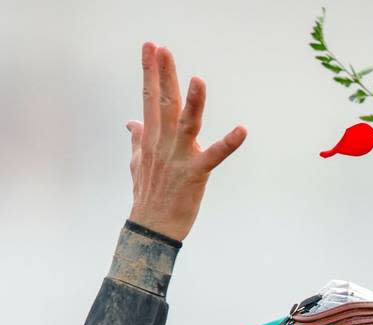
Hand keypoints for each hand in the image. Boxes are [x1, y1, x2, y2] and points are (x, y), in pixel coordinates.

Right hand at [126, 42, 246, 241]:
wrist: (151, 228)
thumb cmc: (148, 196)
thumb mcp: (138, 164)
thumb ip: (137, 141)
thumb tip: (131, 124)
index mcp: (151, 139)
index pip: (149, 98)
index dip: (150, 72)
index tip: (150, 48)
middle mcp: (162, 144)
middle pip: (162, 103)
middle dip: (162, 74)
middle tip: (161, 48)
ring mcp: (178, 158)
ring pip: (185, 124)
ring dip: (193, 103)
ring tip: (198, 79)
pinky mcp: (196, 174)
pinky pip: (215, 156)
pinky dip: (229, 143)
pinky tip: (242, 129)